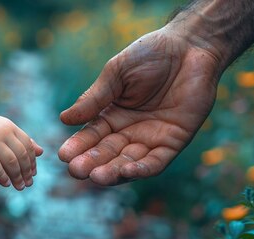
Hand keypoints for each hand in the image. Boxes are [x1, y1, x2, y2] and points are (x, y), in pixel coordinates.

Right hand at [0, 106, 42, 189]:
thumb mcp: (3, 128)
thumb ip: (20, 139)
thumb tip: (41, 151)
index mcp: (10, 127)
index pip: (28, 146)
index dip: (32, 161)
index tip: (33, 173)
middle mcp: (3, 134)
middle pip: (22, 155)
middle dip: (27, 171)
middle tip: (28, 183)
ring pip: (11, 162)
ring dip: (17, 176)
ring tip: (20, 187)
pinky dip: (2, 176)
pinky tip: (6, 184)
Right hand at [58, 27, 220, 185]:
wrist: (190, 46)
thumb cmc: (151, 54)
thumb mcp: (116, 74)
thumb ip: (94, 98)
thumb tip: (64, 119)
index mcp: (112, 114)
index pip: (91, 135)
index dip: (78, 146)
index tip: (63, 155)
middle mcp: (129, 131)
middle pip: (108, 153)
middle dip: (92, 163)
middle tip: (76, 171)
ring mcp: (152, 138)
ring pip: (129, 162)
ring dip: (113, 172)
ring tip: (97, 177)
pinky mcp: (174, 141)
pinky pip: (157, 161)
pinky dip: (143, 169)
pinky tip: (127, 172)